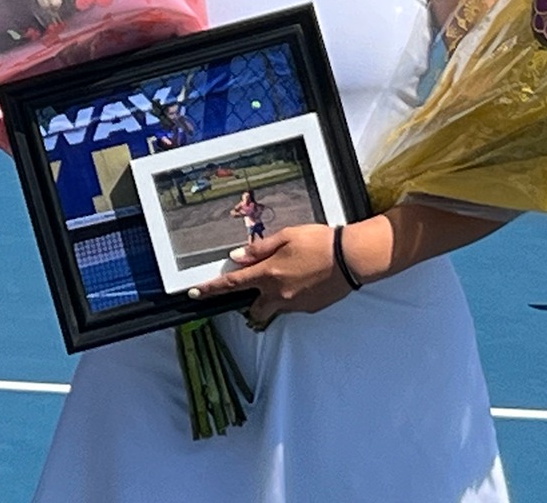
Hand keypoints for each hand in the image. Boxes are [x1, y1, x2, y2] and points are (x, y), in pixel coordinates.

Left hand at [188, 223, 352, 324]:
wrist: (352, 258)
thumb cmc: (320, 242)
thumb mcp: (286, 237)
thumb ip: (259, 249)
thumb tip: (237, 257)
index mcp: (268, 274)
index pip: (232, 285)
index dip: (211, 289)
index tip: (195, 293)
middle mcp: (278, 294)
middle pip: (253, 309)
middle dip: (249, 302)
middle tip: (257, 287)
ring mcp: (295, 304)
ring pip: (273, 309)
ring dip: (271, 300)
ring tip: (286, 279)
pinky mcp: (310, 309)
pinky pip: (292, 307)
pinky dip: (290, 298)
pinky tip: (303, 281)